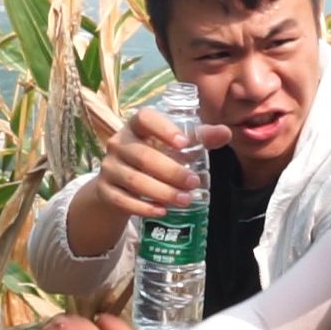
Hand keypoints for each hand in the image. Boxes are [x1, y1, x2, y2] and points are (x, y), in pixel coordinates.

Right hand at [87, 107, 230, 219]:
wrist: (119, 183)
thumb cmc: (154, 156)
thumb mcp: (174, 146)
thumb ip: (199, 138)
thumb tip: (226, 132)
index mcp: (136, 126)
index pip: (144, 118)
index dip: (163, 129)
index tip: (184, 143)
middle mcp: (118, 143)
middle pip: (143, 156)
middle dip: (171, 171)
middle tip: (194, 183)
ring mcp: (109, 167)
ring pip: (134, 181)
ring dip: (161, 192)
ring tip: (185, 200)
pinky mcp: (104, 190)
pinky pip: (122, 200)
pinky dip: (143, 208)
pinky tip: (162, 211)